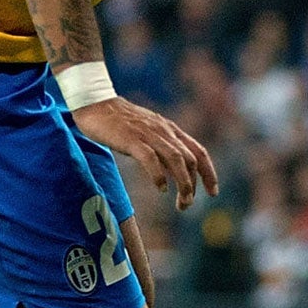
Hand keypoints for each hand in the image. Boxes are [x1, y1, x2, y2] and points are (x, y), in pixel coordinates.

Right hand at [73, 97, 217, 211]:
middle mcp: (164, 131)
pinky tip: (160, 188)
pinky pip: (150, 158)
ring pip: (176, 159)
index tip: (213, 192)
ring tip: (182, 202)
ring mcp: (148, 134)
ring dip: (183, 183)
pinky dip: (159, 175)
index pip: (199, 152)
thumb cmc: (118, 121)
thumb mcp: (148, 132)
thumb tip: (172, 173)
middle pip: (190, 159)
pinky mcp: (131, 138)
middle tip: (186, 205)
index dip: (209, 173)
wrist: (95, 102)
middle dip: (193, 185)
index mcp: (170, 130)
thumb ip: (161, 148)